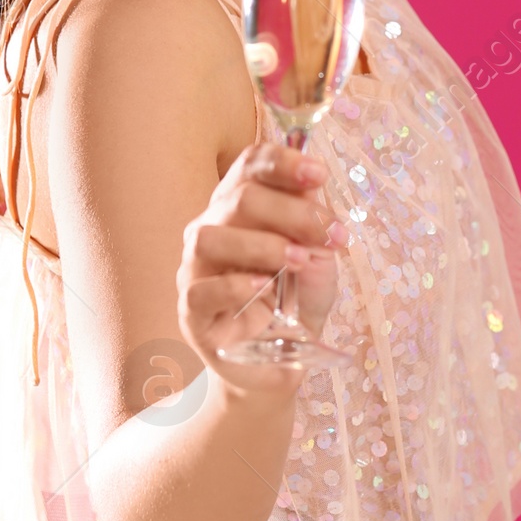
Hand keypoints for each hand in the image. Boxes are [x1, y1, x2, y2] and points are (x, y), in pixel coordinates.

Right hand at [177, 141, 345, 388]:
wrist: (284, 358)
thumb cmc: (297, 297)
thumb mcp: (318, 253)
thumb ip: (312, 219)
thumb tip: (311, 183)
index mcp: (239, 203)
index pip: (250, 165)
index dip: (282, 161)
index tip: (317, 173)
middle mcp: (211, 226)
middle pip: (238, 198)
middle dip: (291, 211)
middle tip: (329, 233)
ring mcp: (195, 269)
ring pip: (211, 237)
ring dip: (262, 245)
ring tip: (299, 261)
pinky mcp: (191, 311)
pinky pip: (201, 290)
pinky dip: (235, 285)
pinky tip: (264, 287)